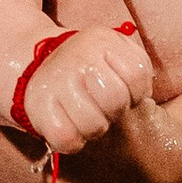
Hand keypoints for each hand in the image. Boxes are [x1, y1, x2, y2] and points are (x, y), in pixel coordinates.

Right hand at [21, 22, 153, 151]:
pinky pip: (66, 139)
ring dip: (96, 129)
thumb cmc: (90, 66)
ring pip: (93, 124)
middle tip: (106, 109)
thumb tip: (144, 95)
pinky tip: (73, 129)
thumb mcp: (115, 51)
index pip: (136, 75)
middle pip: (116, 100)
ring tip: (90, 118)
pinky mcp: (37, 106)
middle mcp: (77, 57)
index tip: (127, 95)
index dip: (138, 94)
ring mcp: (56, 82)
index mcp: (101, 40)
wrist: (40, 63)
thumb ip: (136, 68)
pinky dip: (74, 142)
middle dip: (116, 111)